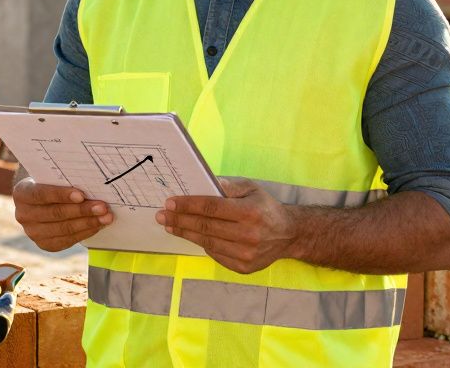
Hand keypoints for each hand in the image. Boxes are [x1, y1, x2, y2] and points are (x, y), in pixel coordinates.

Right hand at [12, 177, 112, 251]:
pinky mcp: (44, 244)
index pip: (41, 194)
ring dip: (88, 223)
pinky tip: (97, 225)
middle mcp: (23, 215)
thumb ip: (63, 179)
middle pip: (55, 214)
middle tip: (102, 206)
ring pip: (64, 229)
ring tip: (106, 217)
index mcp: (22, 193)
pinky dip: (85, 232)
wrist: (41, 202)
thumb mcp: (51, 177)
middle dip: (82, 210)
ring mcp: (32, 232)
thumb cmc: (50, 184)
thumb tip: (90, 181)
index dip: (61, 195)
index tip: (81, 195)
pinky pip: (67, 240)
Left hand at [157, 176, 297, 273]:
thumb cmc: (265, 207)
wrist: (287, 235)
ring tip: (170, 225)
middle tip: (162, 215)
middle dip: (180, 220)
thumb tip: (207, 182)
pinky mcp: (243, 267)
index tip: (169, 202)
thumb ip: (229, 186)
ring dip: (185, 233)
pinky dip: (202, 244)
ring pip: (207, 243)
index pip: (211, 208)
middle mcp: (248, 235)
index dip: (188, 205)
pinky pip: (215, 255)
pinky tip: (192, 236)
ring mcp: (246, 254)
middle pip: (205, 227)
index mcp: (250, 212)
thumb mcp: (251, 188)